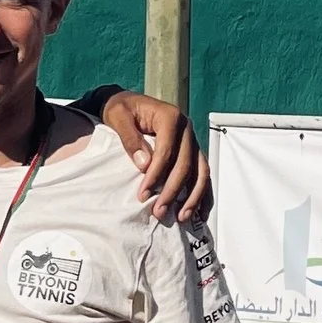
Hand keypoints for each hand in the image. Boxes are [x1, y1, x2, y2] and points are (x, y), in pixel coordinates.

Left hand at [101, 91, 210, 221]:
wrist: (130, 104)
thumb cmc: (122, 110)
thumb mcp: (118, 117)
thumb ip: (130, 139)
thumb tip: (144, 164)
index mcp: (170, 117)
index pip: (167, 151)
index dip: (156, 175)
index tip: (143, 195)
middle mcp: (187, 128)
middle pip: (186, 164)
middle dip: (172, 191)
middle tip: (159, 212)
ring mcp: (193, 141)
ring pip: (200, 171)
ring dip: (193, 197)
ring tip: (181, 218)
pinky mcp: (193, 151)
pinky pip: (203, 174)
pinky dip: (203, 194)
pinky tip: (199, 213)